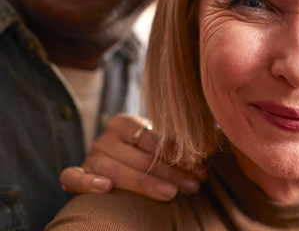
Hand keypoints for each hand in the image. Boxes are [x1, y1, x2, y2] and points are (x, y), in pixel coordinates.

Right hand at [59, 114, 205, 200]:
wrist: (117, 160)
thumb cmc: (147, 151)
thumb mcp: (161, 142)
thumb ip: (177, 143)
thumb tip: (209, 147)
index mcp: (125, 122)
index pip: (155, 140)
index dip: (180, 157)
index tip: (202, 170)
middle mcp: (105, 137)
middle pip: (140, 157)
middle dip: (172, 173)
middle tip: (195, 186)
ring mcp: (90, 156)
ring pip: (115, 170)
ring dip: (146, 184)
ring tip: (171, 194)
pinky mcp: (77, 174)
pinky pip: (73, 178)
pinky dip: (88, 182)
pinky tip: (107, 188)